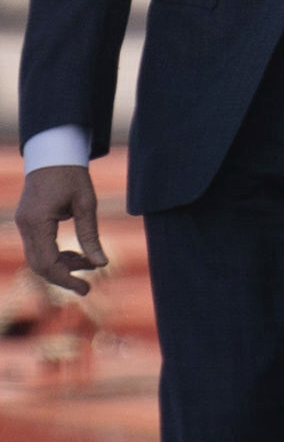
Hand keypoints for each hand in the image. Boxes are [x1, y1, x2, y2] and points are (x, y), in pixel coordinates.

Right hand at [14, 165, 104, 297]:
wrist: (53, 153)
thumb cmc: (72, 174)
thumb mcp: (87, 203)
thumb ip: (90, 235)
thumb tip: (101, 263)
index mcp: (38, 222)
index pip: (47, 262)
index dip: (65, 279)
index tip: (86, 288)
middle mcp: (25, 226)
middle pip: (39, 265)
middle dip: (63, 277)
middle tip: (88, 286)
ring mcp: (23, 225)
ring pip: (37, 259)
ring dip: (61, 265)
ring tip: (88, 263)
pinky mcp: (27, 223)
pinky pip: (38, 248)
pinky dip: (56, 255)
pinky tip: (76, 255)